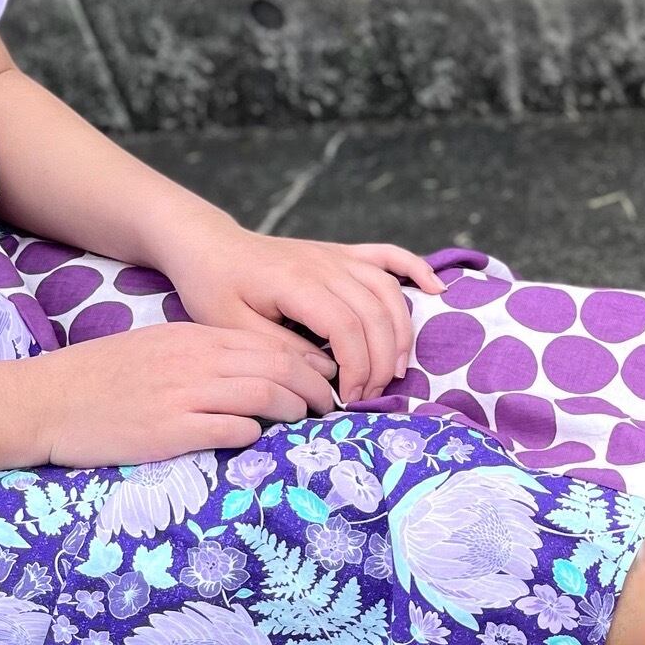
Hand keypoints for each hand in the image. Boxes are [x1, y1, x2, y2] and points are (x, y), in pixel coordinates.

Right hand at [12, 323, 342, 468]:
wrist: (49, 400)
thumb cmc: (106, 377)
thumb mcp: (160, 348)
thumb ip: (206, 356)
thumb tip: (257, 372)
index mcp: (194, 337)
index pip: (269, 344)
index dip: (307, 362)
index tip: (326, 378)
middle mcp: (195, 360)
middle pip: (277, 367)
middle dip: (314, 387)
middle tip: (331, 405)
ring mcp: (183, 394)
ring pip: (263, 394)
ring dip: (293, 409)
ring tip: (305, 421)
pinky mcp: (170, 430)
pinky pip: (230, 429)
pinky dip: (253, 433)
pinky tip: (257, 438)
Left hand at [161, 222, 444, 404]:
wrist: (208, 246)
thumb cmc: (214, 289)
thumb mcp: (233, 329)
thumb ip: (282, 351)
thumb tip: (327, 373)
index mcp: (296, 282)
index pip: (347, 328)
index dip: (357, 367)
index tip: (350, 398)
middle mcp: (325, 264)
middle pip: (376, 314)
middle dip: (381, 361)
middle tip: (371, 395)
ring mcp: (337, 256)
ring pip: (389, 292)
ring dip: (401, 333)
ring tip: (395, 369)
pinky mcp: (343, 253)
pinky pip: (390, 256)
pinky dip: (417, 271)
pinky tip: (436, 290)